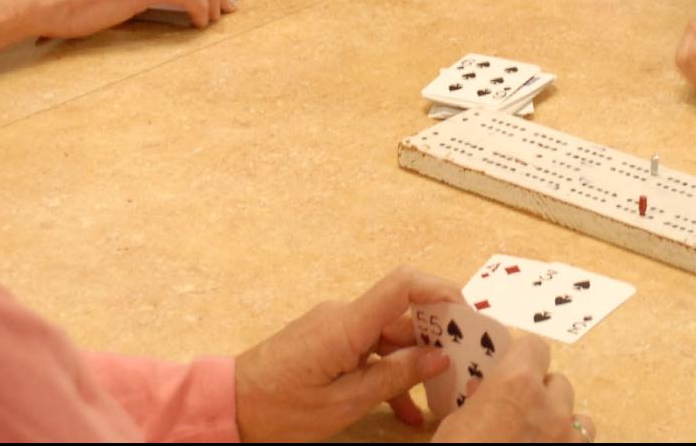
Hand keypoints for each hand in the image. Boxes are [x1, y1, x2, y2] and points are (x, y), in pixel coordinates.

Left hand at [233, 267, 462, 441]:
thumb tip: (437, 358)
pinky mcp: (328, 342)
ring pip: (389, 339)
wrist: (227, 407)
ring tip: (438, 401)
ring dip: (414, 366)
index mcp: (346, 325)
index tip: (467, 315)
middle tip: (465, 367)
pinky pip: (369, 350)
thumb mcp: (343, 403)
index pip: (402, 285)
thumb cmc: (277, 408)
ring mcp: (335, 328)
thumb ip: (393, 378)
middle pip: (403, 316)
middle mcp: (342, 317)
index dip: (440, 291)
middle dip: (437, 339)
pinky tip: (405, 411)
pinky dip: (389, 374)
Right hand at [431, 334, 587, 442]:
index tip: (509, 371)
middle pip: (559, 383)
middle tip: (518, 414)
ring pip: (581, 419)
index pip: (534, 348)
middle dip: (541, 394)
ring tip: (540, 442)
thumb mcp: (456, 426)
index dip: (522, 358)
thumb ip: (481, 403)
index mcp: (517, 384)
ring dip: (563, 425)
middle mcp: (553, 408)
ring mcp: (570, 442)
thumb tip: (486, 395)